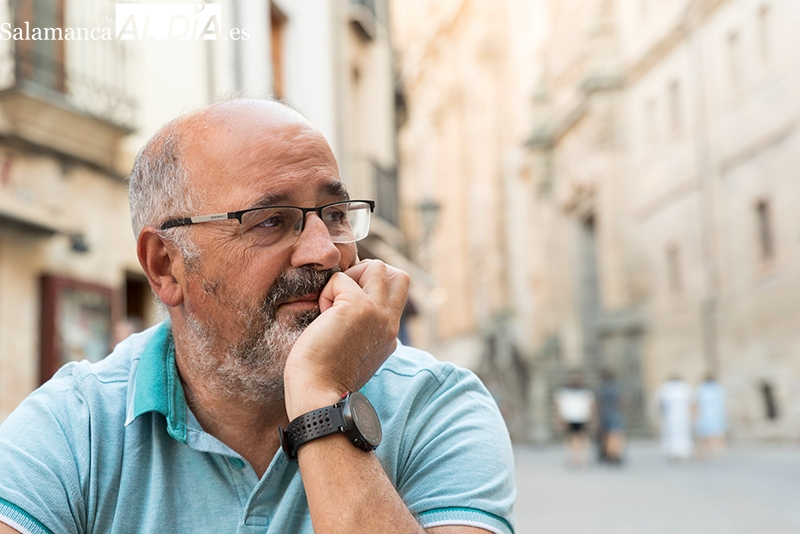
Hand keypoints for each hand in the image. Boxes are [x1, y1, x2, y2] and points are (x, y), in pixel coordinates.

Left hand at [283, 259, 409, 418]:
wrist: (319, 396)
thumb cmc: (324, 378)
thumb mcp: (353, 352)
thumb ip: (361, 329)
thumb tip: (341, 305)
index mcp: (388, 335)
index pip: (394, 295)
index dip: (370, 290)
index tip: (346, 306)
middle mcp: (389, 322)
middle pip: (398, 275)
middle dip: (369, 274)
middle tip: (344, 296)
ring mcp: (377, 313)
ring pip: (375, 266)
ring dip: (349, 278)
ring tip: (333, 305)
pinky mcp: (358, 307)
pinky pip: (340, 279)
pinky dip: (327, 292)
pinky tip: (321, 318)